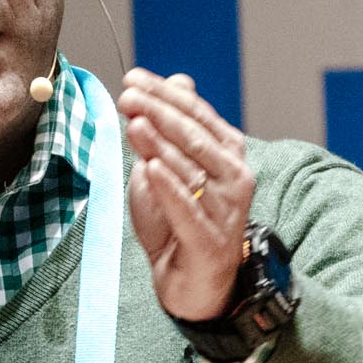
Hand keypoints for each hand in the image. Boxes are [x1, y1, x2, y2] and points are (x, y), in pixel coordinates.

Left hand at [118, 68, 252, 321]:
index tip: (133, 79)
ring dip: (159, 144)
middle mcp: (235, 177)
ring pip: (189, 169)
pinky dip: (169, 188)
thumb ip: (172, 129)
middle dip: (158, 112)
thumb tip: (178, 81)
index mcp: (228, 154)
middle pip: (194, 137)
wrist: (195, 284)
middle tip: (127, 96)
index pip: (197, 114)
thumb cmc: (180, 222)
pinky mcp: (210, 241)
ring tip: (134, 123)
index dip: (165, 95)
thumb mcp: (170, 169)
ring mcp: (226, 210)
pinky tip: (151, 168)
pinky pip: (187, 209)